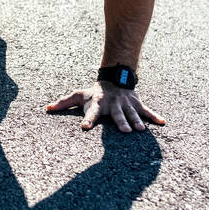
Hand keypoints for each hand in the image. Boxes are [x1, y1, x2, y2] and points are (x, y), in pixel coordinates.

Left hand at [45, 81, 164, 132]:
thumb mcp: (78, 95)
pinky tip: (162, 122)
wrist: (113, 78)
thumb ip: (63, 103)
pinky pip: (146, 111)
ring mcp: (126, 104)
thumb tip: (46, 109)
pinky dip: (154, 116)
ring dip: (137, 121)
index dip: (88, 119)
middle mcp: (113, 104)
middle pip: (117, 114)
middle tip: (125, 131)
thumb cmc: (94, 92)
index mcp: (98, 103)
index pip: (91, 112)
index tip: (85, 127)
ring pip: (132, 113)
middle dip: (121, 122)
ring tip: (140, 130)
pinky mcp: (136, 104)